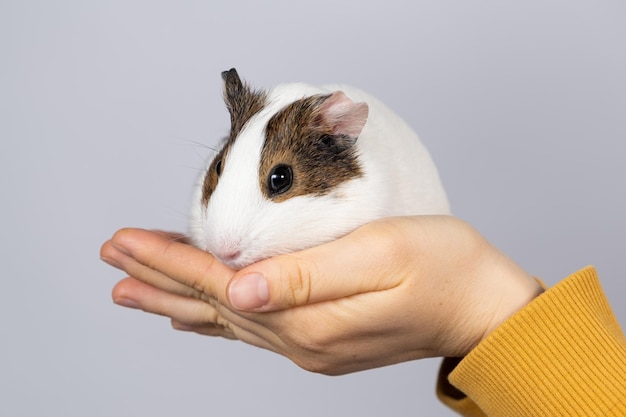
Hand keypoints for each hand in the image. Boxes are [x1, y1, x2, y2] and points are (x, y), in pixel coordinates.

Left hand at [100, 216, 542, 374]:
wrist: (483, 307)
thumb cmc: (446, 266)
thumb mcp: (382, 253)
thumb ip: (308, 275)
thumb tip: (240, 292)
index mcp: (310, 316)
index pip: (220, 284)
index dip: (168, 261)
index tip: (123, 242)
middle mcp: (301, 340)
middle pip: (213, 305)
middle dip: (159, 279)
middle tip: (112, 261)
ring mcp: (310, 345)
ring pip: (226, 320)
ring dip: (178, 300)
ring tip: (133, 291)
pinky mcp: (321, 339)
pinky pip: (252, 329)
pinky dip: (215, 319)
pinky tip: (196, 318)